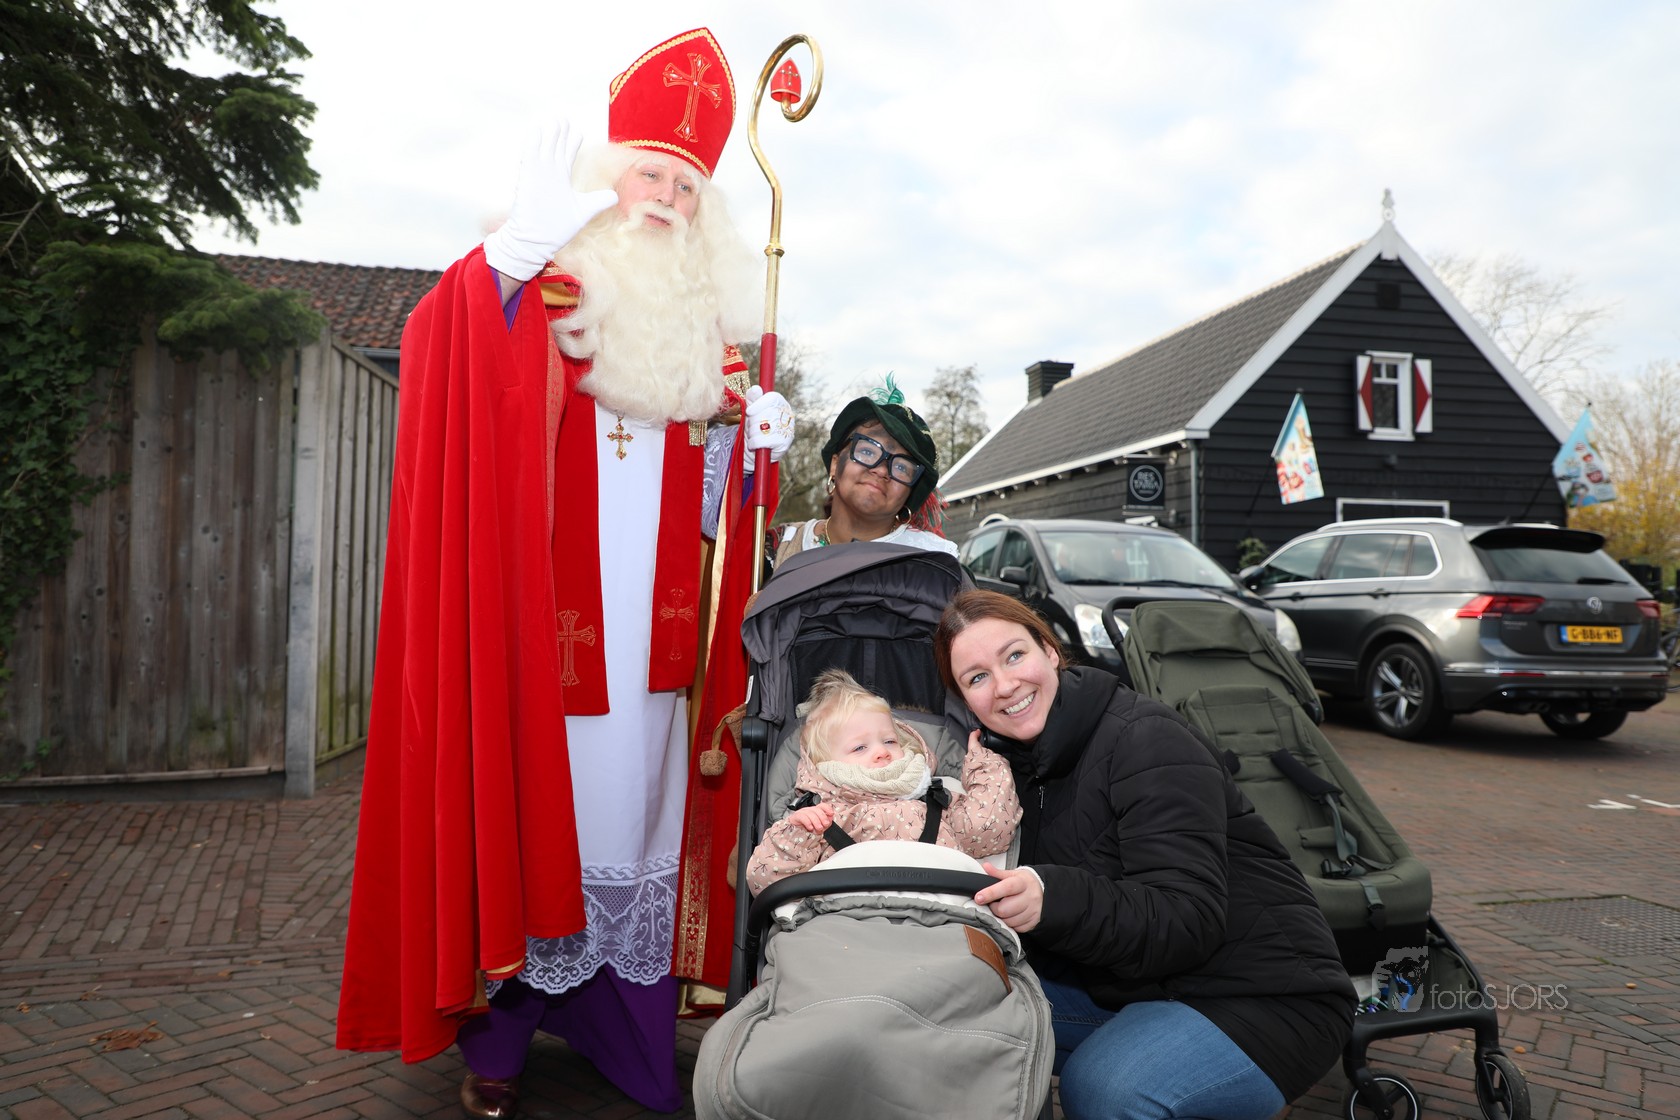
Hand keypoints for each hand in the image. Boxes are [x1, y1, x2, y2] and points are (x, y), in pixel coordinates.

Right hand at [482, 120, 619, 281]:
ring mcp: (538, 176)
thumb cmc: (557, 228)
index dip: (571, 142)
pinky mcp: (528, 181)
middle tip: (563, 117)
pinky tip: (536, 131)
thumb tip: (614, 195)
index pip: (566, 155)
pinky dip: (532, 144)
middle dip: (560, 133)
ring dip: (548, 134)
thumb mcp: (583, 212)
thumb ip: (598, 202)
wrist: (536, 241)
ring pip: (543, 148)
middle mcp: (549, 174)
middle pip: (555, 147)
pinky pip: (530, 158)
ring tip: (554, 120)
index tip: (576, 130)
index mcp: (560, 179)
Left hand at [741, 385, 794, 473]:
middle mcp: (788, 415)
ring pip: (763, 428)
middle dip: (753, 422)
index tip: (748, 412)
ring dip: (752, 433)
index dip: (759, 404)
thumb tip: (756, 388)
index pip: (773, 398)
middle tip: (749, 427)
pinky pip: (763, 441)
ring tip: (752, 436)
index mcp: (781, 404)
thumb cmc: (754, 428)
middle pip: (767, 413)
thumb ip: (752, 399)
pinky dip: (754, 443)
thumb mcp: (751, 412)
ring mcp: (788, 430)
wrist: (755, 451)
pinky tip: (753, 445)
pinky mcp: (784, 444)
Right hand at [788, 803, 834, 833]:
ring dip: (816, 821)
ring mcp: (802, 812)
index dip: (827, 808)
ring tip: (819, 829)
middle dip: (822, 817)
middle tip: (825, 825)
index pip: (822, 805)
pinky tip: (810, 828)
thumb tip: (830, 818)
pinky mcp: (796, 817)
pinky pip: (802, 817)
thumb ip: (826, 822)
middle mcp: (809, 810)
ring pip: (810, 813)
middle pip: (817, 809)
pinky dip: (808, 822)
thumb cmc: (807, 830)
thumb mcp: (819, 827)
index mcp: (815, 811)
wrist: (794, 834)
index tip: (831, 813)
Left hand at [974, 863, 1042, 931]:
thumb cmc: (1025, 883)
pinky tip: (1012, 915)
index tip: (979, 897)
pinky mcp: (1033, 922)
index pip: (1006, 888)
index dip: (991, 893)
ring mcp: (1033, 911)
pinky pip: (1015, 928)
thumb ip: (998, 873)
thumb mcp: (1013, 874)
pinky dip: (1010, 923)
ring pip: (1008, 921)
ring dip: (1001, 917)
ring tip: (1004, 908)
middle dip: (994, 907)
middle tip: (995, 903)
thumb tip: (986, 867)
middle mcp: (1030, 897)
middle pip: (1004, 909)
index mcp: (1023, 883)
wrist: (1044, 892)